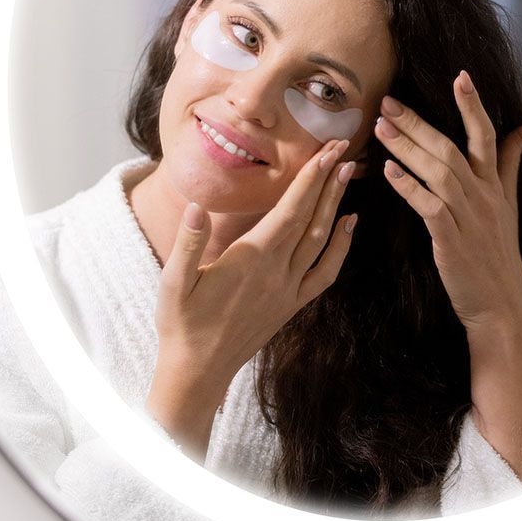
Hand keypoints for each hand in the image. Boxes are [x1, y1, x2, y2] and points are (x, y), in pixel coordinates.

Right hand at [153, 138, 356, 403]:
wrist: (199, 371)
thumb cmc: (181, 324)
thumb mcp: (173, 283)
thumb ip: (188, 243)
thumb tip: (197, 206)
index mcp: (252, 258)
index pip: (290, 209)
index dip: (310, 178)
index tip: (326, 151)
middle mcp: (278, 271)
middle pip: (312, 217)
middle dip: (328, 181)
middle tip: (344, 150)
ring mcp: (289, 288)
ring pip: (321, 240)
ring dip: (336, 205)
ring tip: (348, 175)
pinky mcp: (293, 304)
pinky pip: (326, 273)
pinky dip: (341, 248)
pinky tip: (348, 226)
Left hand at [374, 70, 521, 332]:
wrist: (501, 304)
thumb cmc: (498, 255)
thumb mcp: (509, 206)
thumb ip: (510, 165)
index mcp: (493, 186)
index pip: (486, 137)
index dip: (473, 107)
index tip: (460, 76)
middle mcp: (482, 196)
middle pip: (450, 149)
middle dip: (418, 123)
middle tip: (388, 102)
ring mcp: (468, 218)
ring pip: (437, 172)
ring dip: (407, 148)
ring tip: (381, 127)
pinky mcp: (451, 240)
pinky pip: (429, 206)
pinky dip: (409, 187)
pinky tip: (389, 171)